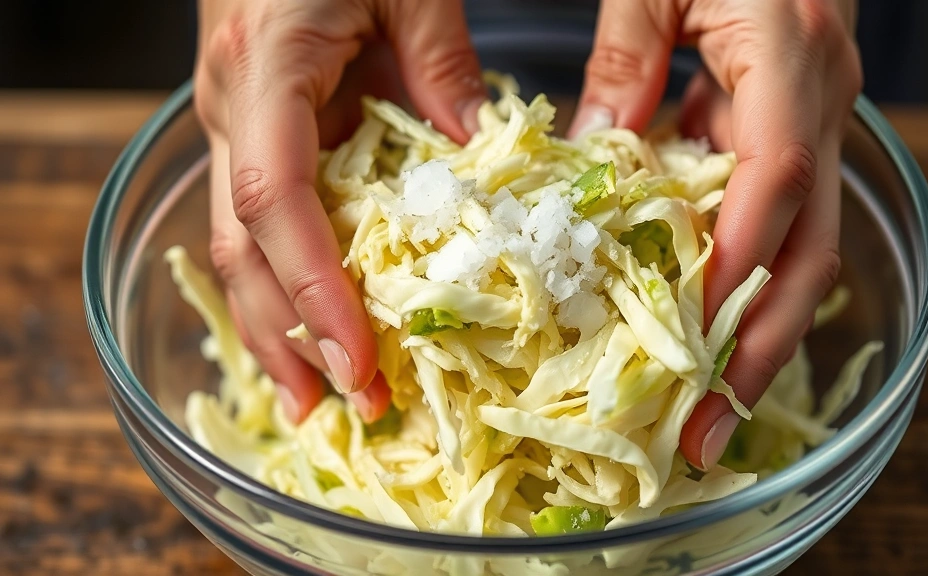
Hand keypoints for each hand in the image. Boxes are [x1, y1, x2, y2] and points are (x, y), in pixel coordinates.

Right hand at [194, 0, 486, 422]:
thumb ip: (446, 68)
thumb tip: (485, 158)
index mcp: (267, 71)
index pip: (275, 201)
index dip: (314, 287)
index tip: (359, 358)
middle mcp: (232, 112)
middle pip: (242, 247)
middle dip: (290, 336)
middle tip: (347, 409)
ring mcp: (232, 126)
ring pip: (237, 247)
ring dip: (274, 328)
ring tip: (316, 402)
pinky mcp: (250, 135)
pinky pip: (257, 224)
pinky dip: (282, 284)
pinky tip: (305, 329)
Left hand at [570, 0, 861, 468]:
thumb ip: (623, 63)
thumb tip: (593, 155)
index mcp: (790, 53)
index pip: (773, 176)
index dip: (736, 261)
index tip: (688, 336)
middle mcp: (822, 102)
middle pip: (809, 247)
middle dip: (761, 347)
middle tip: (705, 428)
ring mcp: (819, 123)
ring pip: (803, 250)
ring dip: (757, 334)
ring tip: (706, 410)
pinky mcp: (796, 134)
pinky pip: (777, 224)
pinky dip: (742, 284)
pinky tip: (703, 333)